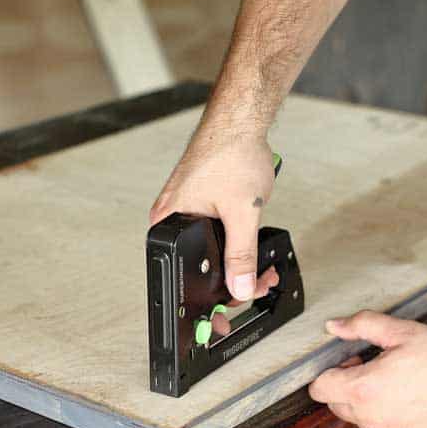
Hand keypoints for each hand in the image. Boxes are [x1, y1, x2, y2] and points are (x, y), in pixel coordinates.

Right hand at [150, 131, 275, 301]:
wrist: (240, 118)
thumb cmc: (231, 151)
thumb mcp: (242, 213)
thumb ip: (241, 255)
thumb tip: (240, 287)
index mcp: (168, 222)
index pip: (184, 275)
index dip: (212, 297)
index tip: (232, 309)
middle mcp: (170, 217)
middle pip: (199, 266)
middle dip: (233, 278)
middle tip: (258, 282)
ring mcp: (184, 208)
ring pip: (209, 249)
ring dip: (237, 259)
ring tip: (258, 260)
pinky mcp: (198, 200)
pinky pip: (212, 231)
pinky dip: (233, 240)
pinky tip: (247, 234)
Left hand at [308, 310, 426, 427]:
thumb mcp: (402, 331)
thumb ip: (361, 326)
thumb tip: (333, 326)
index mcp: (364, 390)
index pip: (320, 389)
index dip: (331, 371)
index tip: (351, 363)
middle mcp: (373, 421)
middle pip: (339, 407)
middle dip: (350, 388)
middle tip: (379, 369)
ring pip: (364, 423)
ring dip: (373, 406)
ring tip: (403, 386)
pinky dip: (394, 423)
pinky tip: (417, 406)